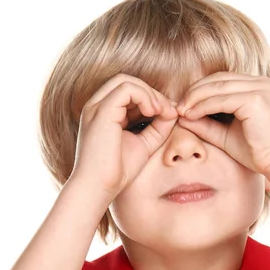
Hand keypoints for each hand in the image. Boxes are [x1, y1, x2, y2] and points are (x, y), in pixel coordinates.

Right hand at [71, 74, 178, 197]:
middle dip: (152, 93)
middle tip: (169, 111)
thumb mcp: (144, 144)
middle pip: (127, 82)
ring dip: (150, 94)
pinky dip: (145, 96)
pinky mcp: (101, 111)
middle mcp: (96, 106)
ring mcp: (96, 107)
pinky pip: (126, 89)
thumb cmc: (117, 172)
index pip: (129, 93)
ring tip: (161, 112)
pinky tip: (154, 113)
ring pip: (126, 81)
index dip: (151, 99)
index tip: (169, 115)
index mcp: (104, 114)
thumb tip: (173, 110)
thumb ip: (158, 127)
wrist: (98, 188)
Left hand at [175, 72, 269, 177]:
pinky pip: (221, 99)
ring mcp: (260, 89)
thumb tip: (182, 117)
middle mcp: (261, 83)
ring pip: (217, 86)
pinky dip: (202, 106)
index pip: (223, 81)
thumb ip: (206, 125)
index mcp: (258, 87)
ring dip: (195, 98)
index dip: (199, 90)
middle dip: (194, 91)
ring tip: (180, 111)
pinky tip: (190, 115)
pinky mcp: (255, 99)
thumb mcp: (227, 136)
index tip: (182, 105)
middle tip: (177, 106)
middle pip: (218, 79)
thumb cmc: (259, 153)